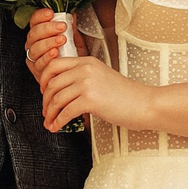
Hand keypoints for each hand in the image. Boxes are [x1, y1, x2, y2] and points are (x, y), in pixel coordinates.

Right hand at [25, 5, 78, 88]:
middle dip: (47, 29)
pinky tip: (55, 53)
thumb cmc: (72, 56)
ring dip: (48, 43)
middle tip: (62, 26)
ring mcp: (33, 58)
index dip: (40, 16)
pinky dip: (47, 57)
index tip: (51, 13)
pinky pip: (38, 63)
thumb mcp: (75, 40)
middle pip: (33, 34)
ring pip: (35, 48)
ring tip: (61, 39)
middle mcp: (33, 44)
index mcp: (39, 33)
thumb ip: (71, 28)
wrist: (74, 75)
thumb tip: (73, 14)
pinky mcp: (36, 71)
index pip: (34, 21)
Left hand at [38, 46, 156, 137]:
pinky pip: (66, 112)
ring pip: (57, 98)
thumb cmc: (125, 95)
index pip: (54, 64)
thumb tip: (62, 91)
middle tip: (45, 112)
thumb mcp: (101, 78)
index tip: (43, 92)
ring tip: (49, 122)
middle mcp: (85, 69)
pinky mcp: (90, 100)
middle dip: (45, 101)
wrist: (144, 104)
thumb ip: (83, 78)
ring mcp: (87, 83)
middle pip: (52, 83)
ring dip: (50, 113)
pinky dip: (58, 121)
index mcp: (87, 61)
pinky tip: (57, 127)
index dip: (44, 79)